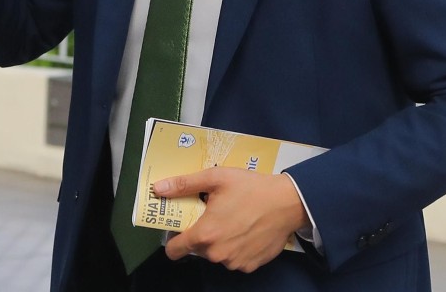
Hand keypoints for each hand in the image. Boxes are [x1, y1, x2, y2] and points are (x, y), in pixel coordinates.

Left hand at [156, 168, 307, 272]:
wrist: (287, 202)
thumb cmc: (250, 188)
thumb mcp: (216, 178)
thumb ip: (184, 184)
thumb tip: (158, 188)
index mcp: (205, 234)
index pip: (175, 250)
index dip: (173, 240)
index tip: (180, 229)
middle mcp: (217, 254)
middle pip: (198, 249)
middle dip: (202, 234)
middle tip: (214, 215)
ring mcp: (235, 262)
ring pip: (217, 255)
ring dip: (220, 242)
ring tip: (233, 221)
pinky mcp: (250, 266)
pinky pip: (235, 259)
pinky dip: (236, 248)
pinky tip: (246, 231)